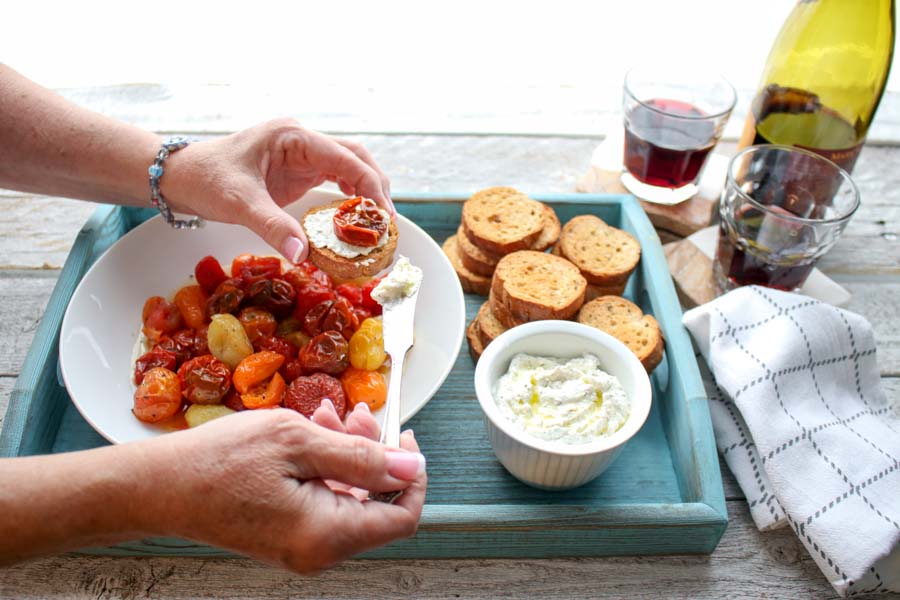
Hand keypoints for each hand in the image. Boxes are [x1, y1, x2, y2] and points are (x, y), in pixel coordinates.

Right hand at [140, 407, 424, 573]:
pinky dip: (326, 467)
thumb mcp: (298, 441)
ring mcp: (301, 547)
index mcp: (327, 535)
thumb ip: (361, 456)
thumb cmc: (218, 462)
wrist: (157, 487)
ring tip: (327, 414)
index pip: (403, 517)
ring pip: (349, 498)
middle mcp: (319, 551)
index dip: (413, 476)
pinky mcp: (286, 536)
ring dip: (347, 453)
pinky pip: (324, 502)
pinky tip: (312, 433)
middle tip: (358, 411)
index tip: (404, 437)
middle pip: (376, 504)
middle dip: (374, 453)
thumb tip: (411, 465)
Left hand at [164, 119, 394, 262]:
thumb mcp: (238, 203)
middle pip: (356, 158)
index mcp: (293, 137)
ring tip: (378, 226)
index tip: (385, 217)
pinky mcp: (298, 171)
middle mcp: (302, 141)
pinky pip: (334, 180)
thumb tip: (304, 255)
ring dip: (366, 193)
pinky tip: (355, 220)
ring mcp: (301, 155)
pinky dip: (350, 198)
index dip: (370, 187)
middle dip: (376, 188)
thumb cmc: (206, 180)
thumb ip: (272, 226)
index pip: (346, 158)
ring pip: (349, 168)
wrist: (181, 176)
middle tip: (387, 225)